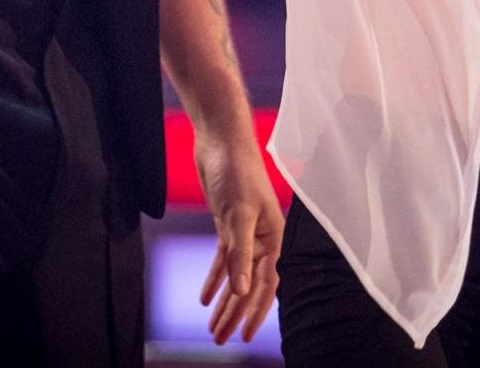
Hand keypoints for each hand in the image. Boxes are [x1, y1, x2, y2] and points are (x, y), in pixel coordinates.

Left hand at [194, 132, 282, 343]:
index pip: (265, 285)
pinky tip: (205, 298)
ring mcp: (244, 233)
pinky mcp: (227, 225)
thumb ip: (241, 254)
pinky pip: (222, 260)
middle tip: (220, 339)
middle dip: (234, 314)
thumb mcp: (238, 215)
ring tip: (213, 327)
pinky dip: (214, 279)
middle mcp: (262, 240)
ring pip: (234, 276)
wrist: (222, 140)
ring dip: (223, 302)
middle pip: (248, 285)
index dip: (254, 312)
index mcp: (273, 238)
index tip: (243, 336)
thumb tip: (242, 292)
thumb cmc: (237, 171)